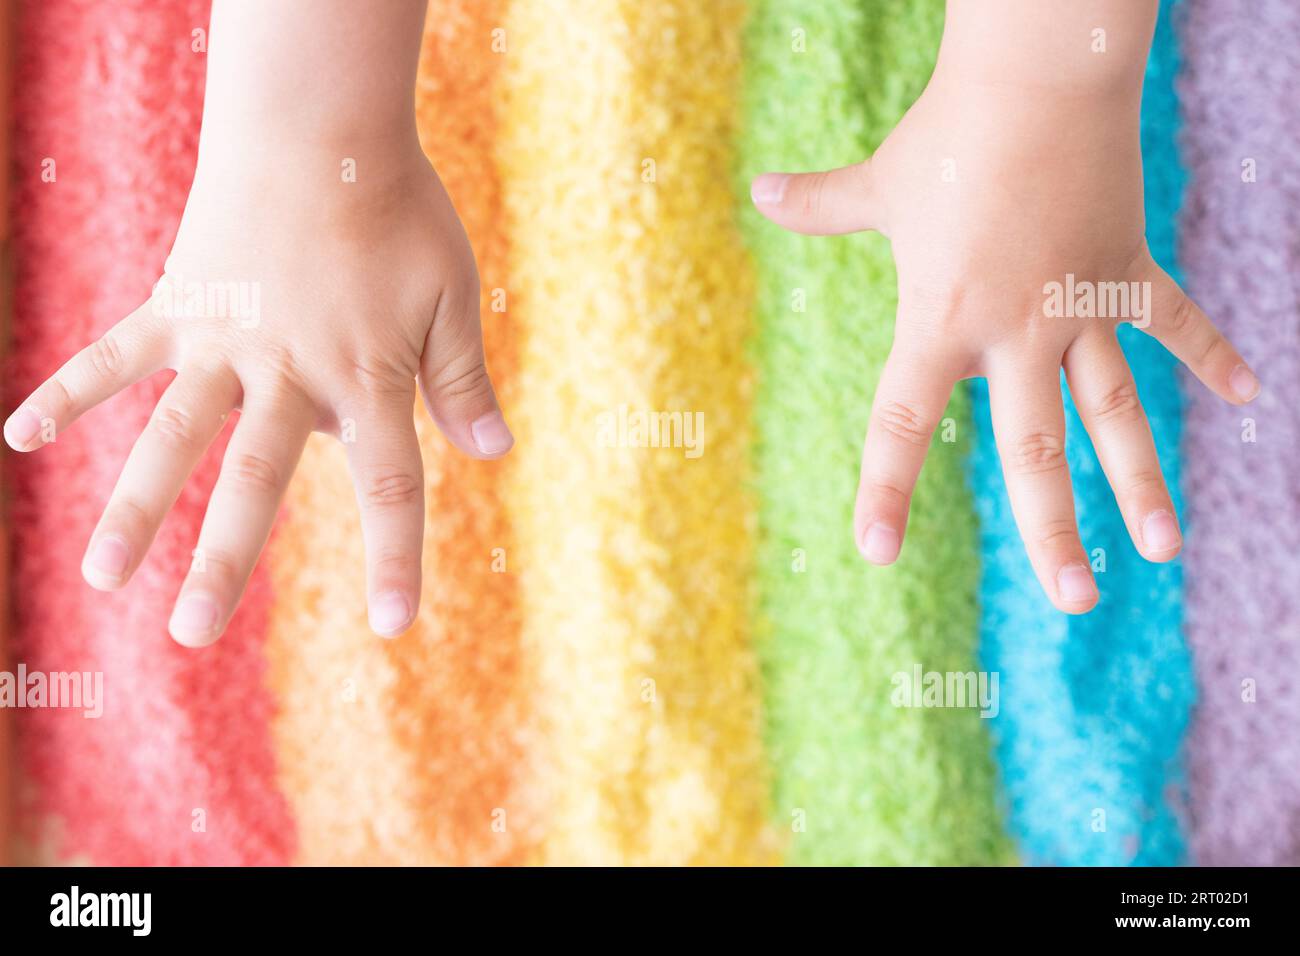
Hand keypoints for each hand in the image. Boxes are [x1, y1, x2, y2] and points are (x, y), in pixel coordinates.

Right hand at [4, 146, 511, 644]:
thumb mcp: (452, 296)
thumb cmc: (399, 211)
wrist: (321, 125)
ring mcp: (223, 341)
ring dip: (133, 508)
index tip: (394, 625)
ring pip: (172, 436)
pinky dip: (66, 394)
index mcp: (365, 379)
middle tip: (190, 635)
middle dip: (222, 563)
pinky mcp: (177, 304)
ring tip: (101, 579)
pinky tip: (18, 437)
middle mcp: (288, 373)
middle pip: (254, 483)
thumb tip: (496, 454)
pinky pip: (113, 356)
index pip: (387, 488)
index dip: (394, 559)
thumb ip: (462, 380)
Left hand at [750, 54, 1257, 613]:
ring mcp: (1079, 307)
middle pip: (1035, 450)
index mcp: (941, 320)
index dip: (886, 489)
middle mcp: (1015, 330)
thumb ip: (820, 205)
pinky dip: (1214, 354)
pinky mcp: (1128, 273)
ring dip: (1142, 483)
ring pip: (1115, 413)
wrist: (1037, 76)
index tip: (875, 553)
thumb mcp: (880, 184)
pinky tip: (1249, 395)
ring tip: (1163, 553)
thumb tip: (757, 190)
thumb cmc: (948, 135)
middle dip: (1054, 530)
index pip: (902, 423)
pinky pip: (1176, 323)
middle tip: (1073, 602)